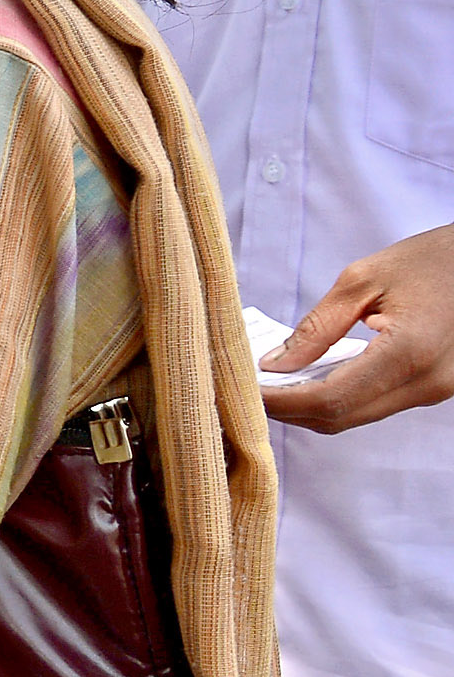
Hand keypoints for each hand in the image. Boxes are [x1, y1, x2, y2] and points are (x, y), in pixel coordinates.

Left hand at [263, 223, 453, 433]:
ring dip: (312, 405)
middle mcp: (428, 382)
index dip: (281, 403)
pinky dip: (340, 397)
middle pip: (341, 418)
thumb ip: (317, 327)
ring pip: (358, 416)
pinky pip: (377, 403)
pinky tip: (312, 377)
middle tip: (247, 390)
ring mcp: (437, 390)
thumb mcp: (364, 280)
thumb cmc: (432, 259)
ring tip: (273, 383)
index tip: (242, 392)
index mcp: (410, 352)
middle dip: (289, 409)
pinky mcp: (437, 388)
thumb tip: (275, 366)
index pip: (330, 399)